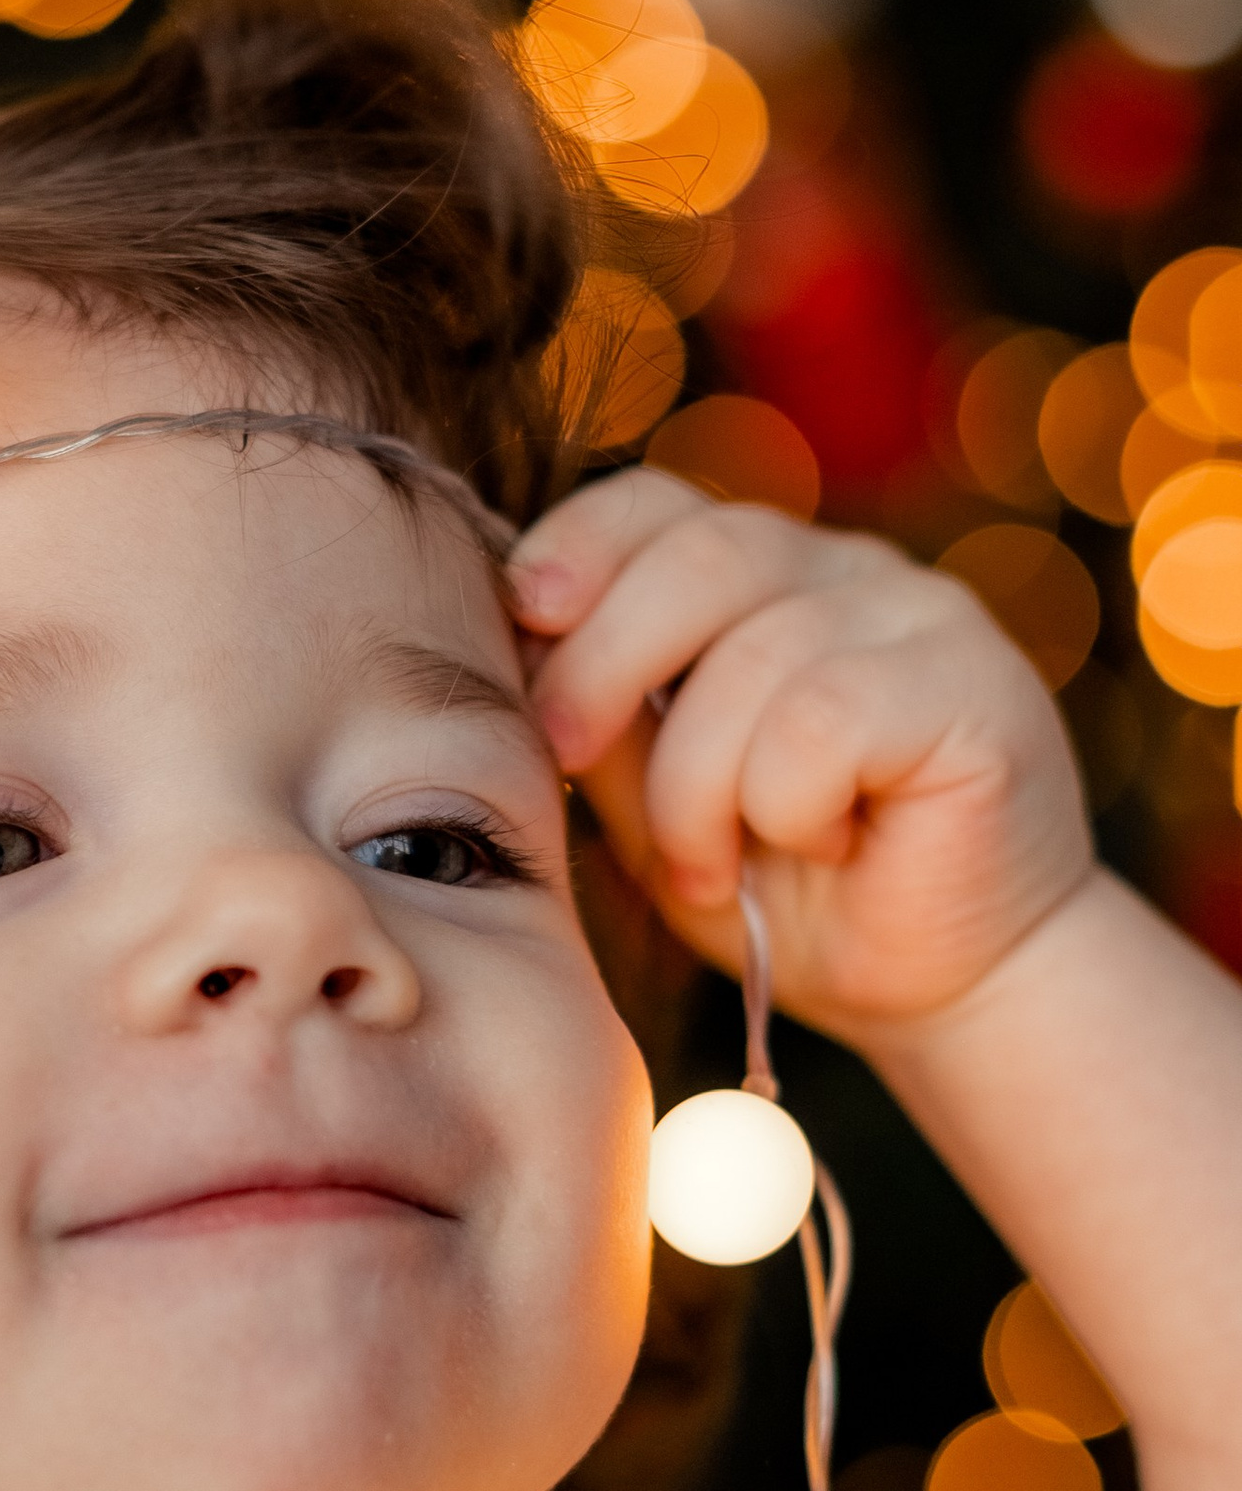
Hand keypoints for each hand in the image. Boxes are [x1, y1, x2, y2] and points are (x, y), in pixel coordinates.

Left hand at [508, 470, 1094, 1038]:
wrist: (942, 987)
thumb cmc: (787, 895)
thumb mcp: (654, 806)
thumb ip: (603, 720)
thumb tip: (513, 646)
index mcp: (761, 578)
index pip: (658, 504)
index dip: (577, 546)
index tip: (522, 618)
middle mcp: (846, 571)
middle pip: (699, 555)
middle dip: (604, 662)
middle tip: (575, 759)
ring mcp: (922, 615)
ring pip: (757, 657)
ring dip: (699, 788)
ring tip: (711, 868)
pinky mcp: (976, 682)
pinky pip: (825, 718)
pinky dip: (788, 805)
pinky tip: (824, 846)